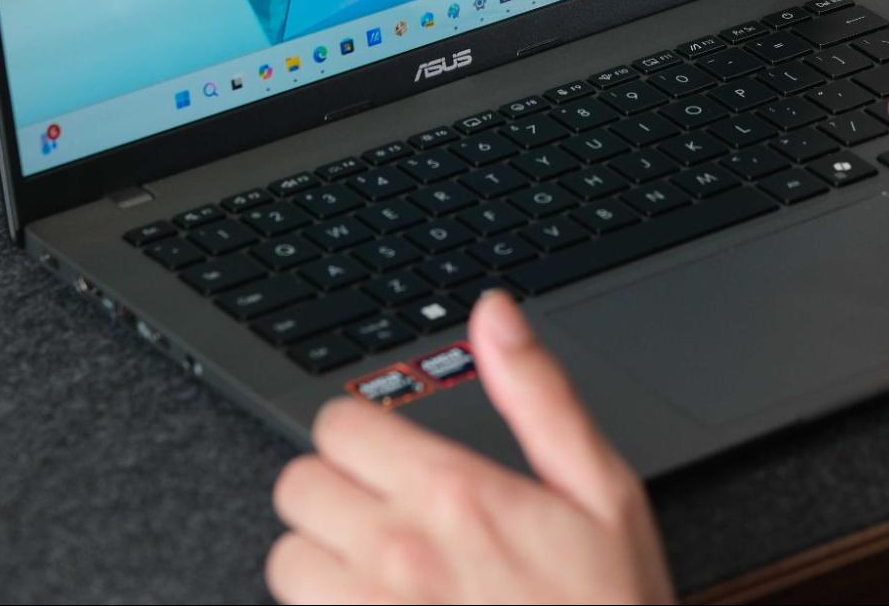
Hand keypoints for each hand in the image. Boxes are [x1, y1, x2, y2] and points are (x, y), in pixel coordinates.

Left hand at [268, 291, 672, 604]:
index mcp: (454, 495)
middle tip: (384, 512)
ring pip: (286, 562)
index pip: (339, 424)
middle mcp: (397, 555)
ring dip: (321, 561)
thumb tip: (495, 314)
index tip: (389, 452)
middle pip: (298, 485)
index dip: (364, 430)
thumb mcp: (602, 491)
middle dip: (336, 490)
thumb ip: (538, 394)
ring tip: (375, 573)